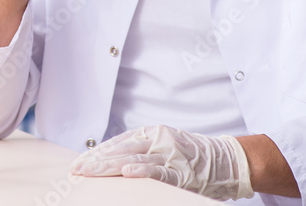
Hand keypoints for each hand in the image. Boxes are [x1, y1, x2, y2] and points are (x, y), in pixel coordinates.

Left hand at [69, 125, 253, 200]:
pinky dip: (142, 171)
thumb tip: (114, 161)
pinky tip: (126, 172)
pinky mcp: (182, 169)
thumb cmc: (195, 156)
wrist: (229, 159)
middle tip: (75, 169)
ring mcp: (170, 154)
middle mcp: (158, 140)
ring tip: (89, 171)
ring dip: (109, 167)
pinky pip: (159, 171)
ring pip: (134, 159)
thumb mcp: (165, 146)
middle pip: (120, 150)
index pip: (117, 143)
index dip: (97, 153)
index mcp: (151, 133)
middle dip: (96, 161)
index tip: (79, 162)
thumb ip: (142, 151)